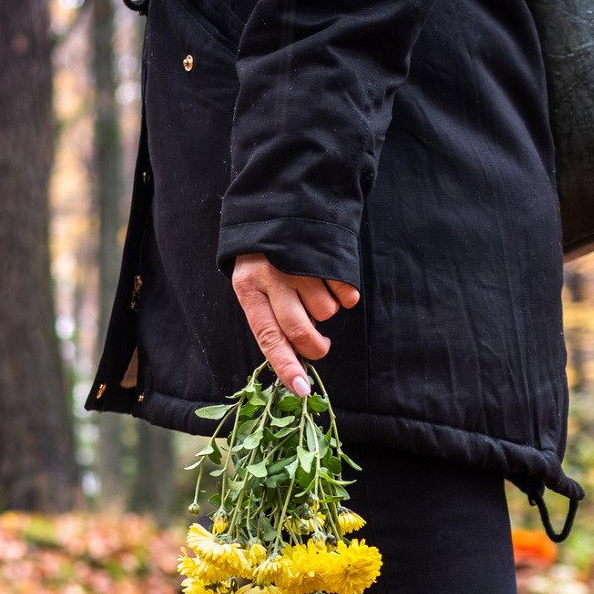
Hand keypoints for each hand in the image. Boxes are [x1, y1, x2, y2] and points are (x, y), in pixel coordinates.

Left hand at [230, 254, 359, 396]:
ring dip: (326, 311)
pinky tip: (330, 281)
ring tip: (314, 292)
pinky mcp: (325, 254)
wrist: (280, 204)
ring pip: (325, 312)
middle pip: (300, 330)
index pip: (268, 337)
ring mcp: (300, 265)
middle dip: (315, 347)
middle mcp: (273, 277)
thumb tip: (292, 357)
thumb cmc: (265, 258)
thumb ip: (269, 317)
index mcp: (248, 288)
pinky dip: (344, 295)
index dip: (286, 366)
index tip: (301, 389)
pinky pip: (345, 294)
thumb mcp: (253, 284)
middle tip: (320, 347)